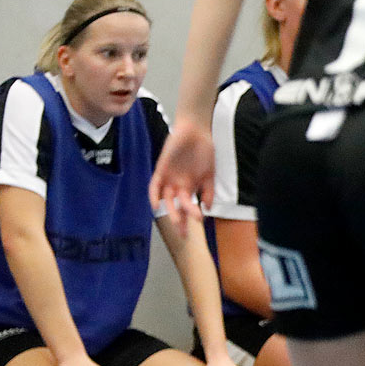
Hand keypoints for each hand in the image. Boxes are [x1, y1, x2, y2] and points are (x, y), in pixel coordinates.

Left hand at [149, 120, 214, 237]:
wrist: (196, 131)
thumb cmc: (205, 150)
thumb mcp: (210, 173)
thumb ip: (208, 191)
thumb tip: (208, 208)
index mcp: (190, 187)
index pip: (189, 207)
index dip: (192, 218)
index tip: (199, 228)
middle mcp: (178, 185)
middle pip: (176, 207)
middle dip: (180, 221)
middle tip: (185, 234)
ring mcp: (169, 178)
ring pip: (167, 199)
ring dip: (171, 211)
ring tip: (177, 222)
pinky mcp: (161, 170)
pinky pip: (154, 186)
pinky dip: (154, 195)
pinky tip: (156, 205)